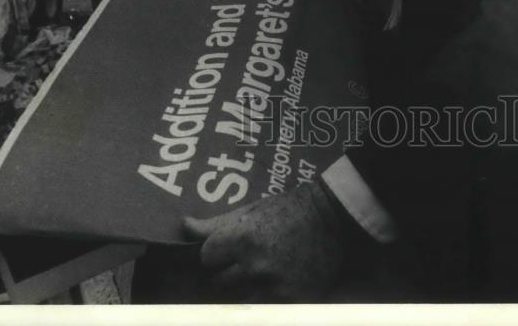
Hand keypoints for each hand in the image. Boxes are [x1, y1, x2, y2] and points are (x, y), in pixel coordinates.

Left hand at [183, 182, 347, 301]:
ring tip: (259, 274)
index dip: (214, 254)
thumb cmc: (288, 209)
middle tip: (244, 261)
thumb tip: (184, 225)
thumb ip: (216, 224)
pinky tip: (276, 283)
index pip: (206, 259)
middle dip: (227, 273)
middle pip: (219, 283)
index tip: (225, 249)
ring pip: (240, 302)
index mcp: (242, 239)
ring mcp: (274, 287)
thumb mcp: (252, 209)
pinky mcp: (292, 301)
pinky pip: (267, 308)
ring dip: (245, 290)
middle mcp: (255, 266)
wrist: (333, 217)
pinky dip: (268, 299)